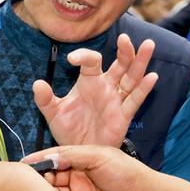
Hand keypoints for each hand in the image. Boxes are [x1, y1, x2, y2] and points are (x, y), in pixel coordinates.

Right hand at [23, 146, 150, 190]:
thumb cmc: (125, 171)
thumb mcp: (98, 156)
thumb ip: (72, 156)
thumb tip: (49, 158)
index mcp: (79, 160)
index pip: (54, 159)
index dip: (39, 161)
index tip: (24, 165)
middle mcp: (76, 177)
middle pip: (51, 178)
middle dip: (42, 181)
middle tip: (36, 185)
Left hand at [33, 33, 156, 146]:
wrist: (79, 152)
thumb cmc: (68, 130)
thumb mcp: (53, 114)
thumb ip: (45, 99)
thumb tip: (37, 84)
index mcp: (89, 81)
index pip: (91, 61)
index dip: (84, 56)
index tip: (72, 59)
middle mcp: (106, 86)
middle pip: (119, 64)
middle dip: (124, 51)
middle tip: (124, 38)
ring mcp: (116, 100)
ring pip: (131, 77)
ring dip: (139, 62)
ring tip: (148, 45)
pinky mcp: (123, 115)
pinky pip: (135, 100)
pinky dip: (144, 88)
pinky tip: (152, 76)